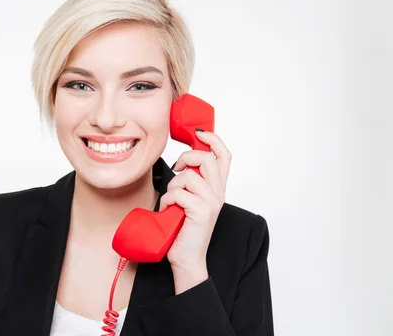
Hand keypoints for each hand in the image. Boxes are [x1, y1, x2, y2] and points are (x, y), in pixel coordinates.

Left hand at [160, 130, 231, 283]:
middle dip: (186, 157)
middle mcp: (219, 193)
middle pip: (207, 158)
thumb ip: (191, 181)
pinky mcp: (202, 211)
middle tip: (177, 168)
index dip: (213, 139)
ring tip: (172, 200)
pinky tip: (169, 210)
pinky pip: (179, 193)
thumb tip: (182, 162)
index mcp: (217, 188)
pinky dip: (168, 200)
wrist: (186, 258)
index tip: (198, 133)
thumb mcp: (189, 199)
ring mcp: (212, 202)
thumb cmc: (183, 228)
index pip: (224, 155)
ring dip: (173, 186)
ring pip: (189, 175)